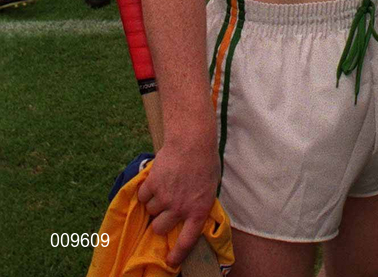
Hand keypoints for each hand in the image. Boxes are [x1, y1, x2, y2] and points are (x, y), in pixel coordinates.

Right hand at [137, 140, 219, 267]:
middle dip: (160, 221)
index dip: (177, 253)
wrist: (192, 140)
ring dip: (154, 203)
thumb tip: (191, 215)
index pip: (187, 240)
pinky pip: (143, 197)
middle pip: (160, 228)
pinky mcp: (152, 185)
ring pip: (150, 211)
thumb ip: (199, 203)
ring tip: (165, 186)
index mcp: (199, 209)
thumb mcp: (210, 185)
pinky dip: (146, 191)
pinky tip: (156, 180)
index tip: (170, 261)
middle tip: (165, 209)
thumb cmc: (205, 161)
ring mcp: (165, 197)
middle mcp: (180, 207)